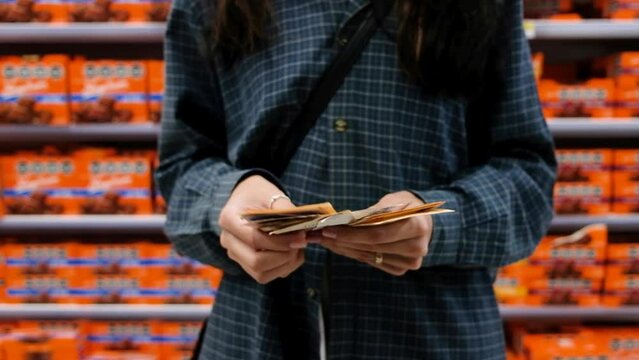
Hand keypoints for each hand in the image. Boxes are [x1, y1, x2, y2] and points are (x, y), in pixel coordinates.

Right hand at [218, 175, 305, 283]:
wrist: (248, 197)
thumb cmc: (260, 194)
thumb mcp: (272, 194)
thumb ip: (285, 210)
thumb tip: (301, 229)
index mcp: (229, 219)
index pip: (254, 239)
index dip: (280, 242)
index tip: (301, 237)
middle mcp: (228, 240)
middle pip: (255, 262)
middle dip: (283, 256)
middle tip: (300, 243)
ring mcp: (235, 254)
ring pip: (260, 274)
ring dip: (285, 264)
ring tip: (298, 248)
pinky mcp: (245, 263)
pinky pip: (264, 275)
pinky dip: (283, 268)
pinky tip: (292, 253)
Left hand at [316, 191, 432, 275]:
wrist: (422, 220)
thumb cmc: (403, 206)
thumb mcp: (390, 202)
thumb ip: (371, 214)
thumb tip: (341, 222)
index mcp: (417, 227)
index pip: (377, 233)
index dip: (350, 233)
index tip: (327, 229)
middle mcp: (416, 248)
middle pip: (371, 246)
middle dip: (341, 240)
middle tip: (318, 235)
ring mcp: (409, 262)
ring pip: (368, 256)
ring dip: (343, 248)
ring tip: (323, 240)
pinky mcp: (401, 269)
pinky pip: (371, 262)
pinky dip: (353, 253)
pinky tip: (338, 246)